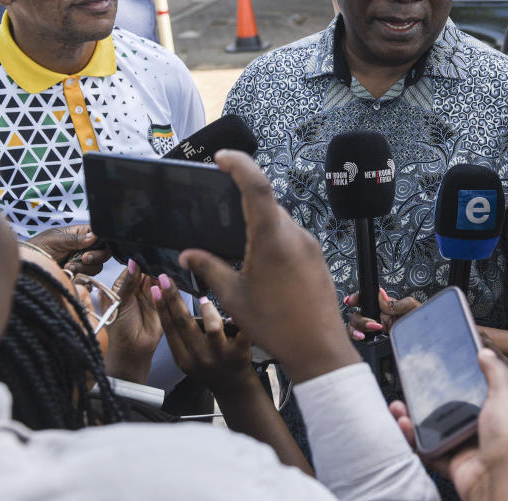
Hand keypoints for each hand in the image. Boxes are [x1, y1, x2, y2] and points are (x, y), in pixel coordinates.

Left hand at [25, 225, 110, 274]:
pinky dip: (83, 280)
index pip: (100, 236)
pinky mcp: (77, 275)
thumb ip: (75, 238)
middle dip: (95, 257)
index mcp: (80, 234)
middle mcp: (84, 248)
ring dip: (84, 268)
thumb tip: (94, 236)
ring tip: (67, 267)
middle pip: (103, 253)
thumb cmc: (36, 246)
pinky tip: (71, 276)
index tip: (90, 248)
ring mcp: (81, 263)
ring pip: (96, 267)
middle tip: (83, 259)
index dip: (101, 242)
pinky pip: (89, 280)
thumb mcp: (55, 239)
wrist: (25, 265)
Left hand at [102, 260, 162, 383]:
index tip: (145, 250)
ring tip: (164, 268)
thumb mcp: (119, 302)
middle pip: (147, 271)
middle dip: (152, 264)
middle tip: (158, 256)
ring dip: (161, 274)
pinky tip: (170, 279)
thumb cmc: (119, 327)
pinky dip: (169, 284)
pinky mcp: (163, 301)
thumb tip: (133, 262)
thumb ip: (128, 283)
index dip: (138, 260)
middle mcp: (137, 288)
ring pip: (158, 278)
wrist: (132, 349)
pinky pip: (167, 290)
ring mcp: (151, 294)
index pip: (132, 268)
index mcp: (122, 285)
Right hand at [151, 274, 255, 396]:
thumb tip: (170, 302)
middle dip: (173, 298)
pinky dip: (239, 318)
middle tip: (166, 279)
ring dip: (207, 310)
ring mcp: (220, 355)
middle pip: (184, 323)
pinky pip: (241, 331)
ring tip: (204, 300)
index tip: (155, 287)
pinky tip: (236, 309)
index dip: (161, 307)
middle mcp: (199, 357)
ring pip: (212, 327)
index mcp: (183, 358)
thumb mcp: (187, 357)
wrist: (232, 387)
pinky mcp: (241, 352)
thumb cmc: (208, 366)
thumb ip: (181, 337)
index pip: (169, 329)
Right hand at [177, 149, 359, 383]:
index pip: (257, 186)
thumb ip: (209, 269)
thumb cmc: (276, 325)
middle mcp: (295, 234)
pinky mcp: (317, 257)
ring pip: (279, 221)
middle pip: (267, 203)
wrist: (319, 349)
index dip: (239, 164)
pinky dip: (273, 239)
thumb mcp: (233, 297)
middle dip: (243, 202)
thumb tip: (188, 254)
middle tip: (220, 207)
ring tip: (238, 245)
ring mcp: (310, 245)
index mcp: (272, 238)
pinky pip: (291, 237)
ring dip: (259, 224)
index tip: (222, 157)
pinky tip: (261, 263)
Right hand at [344, 287, 420, 339]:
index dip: (356, 299)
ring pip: (355, 327)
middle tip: (373, 324)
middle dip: (360, 319)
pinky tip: (364, 338)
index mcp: (386, 306)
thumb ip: (395, 302)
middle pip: (357, 314)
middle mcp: (378, 316)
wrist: (428, 339)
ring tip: (365, 334)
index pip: (366, 299)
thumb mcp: (412, 307)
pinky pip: (361, 338)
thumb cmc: (423, 322)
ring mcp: (376, 329)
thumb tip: (381, 295)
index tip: (351, 301)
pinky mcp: (376, 341)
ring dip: (356, 328)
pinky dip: (357, 337)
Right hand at [390, 348, 507, 500]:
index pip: (481, 387)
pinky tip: (405, 425)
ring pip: (438, 428)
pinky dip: (414, 439)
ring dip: (416, 417)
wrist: (501, 483)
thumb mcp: (507, 395)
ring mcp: (469, 446)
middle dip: (432, 397)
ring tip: (401, 405)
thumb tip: (486, 352)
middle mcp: (487, 428)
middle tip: (415, 385)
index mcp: (503, 410)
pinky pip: (429, 449)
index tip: (444, 366)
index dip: (463, 377)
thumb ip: (496, 372)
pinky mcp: (454, 463)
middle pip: (454, 407)